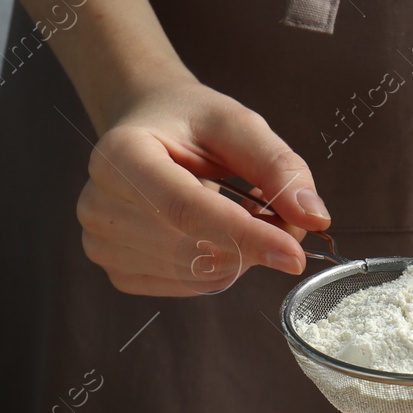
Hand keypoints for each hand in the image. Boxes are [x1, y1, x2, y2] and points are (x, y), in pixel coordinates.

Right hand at [76, 79, 330, 295]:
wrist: (146, 130)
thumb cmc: (190, 124)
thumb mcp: (237, 125)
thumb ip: (278, 166)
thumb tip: (313, 218)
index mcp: (120, 154)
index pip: (186, 209)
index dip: (245, 235)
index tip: (294, 254)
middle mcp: (99, 203)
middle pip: (195, 249)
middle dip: (252, 240)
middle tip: (271, 210)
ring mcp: (102, 244)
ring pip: (198, 275)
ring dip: (239, 254)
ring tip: (235, 212)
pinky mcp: (119, 273)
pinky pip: (189, 287)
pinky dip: (218, 267)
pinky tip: (212, 235)